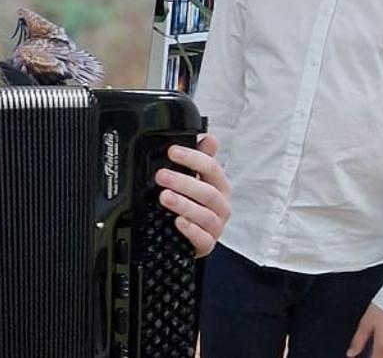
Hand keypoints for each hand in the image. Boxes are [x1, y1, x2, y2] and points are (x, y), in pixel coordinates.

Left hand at [156, 133, 231, 256]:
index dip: (193, 158)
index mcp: (219, 185)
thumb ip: (201, 158)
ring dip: (184, 205)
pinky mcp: (207, 245)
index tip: (172, 152)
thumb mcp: (196, 179)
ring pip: (205, 216)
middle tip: (161, 176)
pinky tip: (178, 222)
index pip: (212, 168)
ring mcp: (216, 227)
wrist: (191, 235)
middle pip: (208, 192)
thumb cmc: (195, 203)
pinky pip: (203, 240)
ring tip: (165, 197)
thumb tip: (208, 137)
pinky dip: (191, 230)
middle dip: (183, 182)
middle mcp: (221, 206)